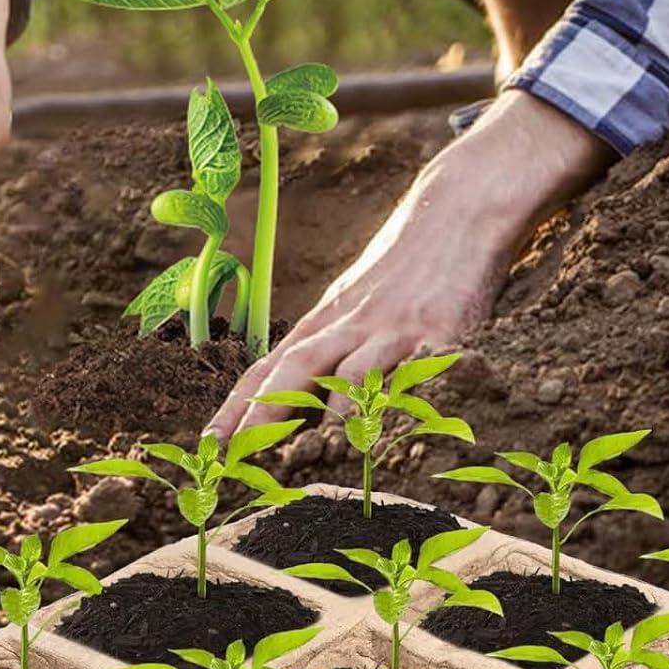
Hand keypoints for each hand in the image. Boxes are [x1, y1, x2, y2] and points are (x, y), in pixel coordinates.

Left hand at [207, 91, 611, 438]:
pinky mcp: (439, 331)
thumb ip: (334, 346)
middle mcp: (350, 322)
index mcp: (326, 319)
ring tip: (306, 460)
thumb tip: (304, 400)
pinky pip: (411, 373)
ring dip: (326, 417)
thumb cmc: (407, 263)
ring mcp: (392, 326)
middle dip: (262, 415)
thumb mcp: (358, 301)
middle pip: (294, 368)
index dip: (237, 406)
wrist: (460, 208)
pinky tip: (385, 436)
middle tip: (236, 458)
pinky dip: (393, 404)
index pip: (268, 365)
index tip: (208, 445)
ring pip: (347, 373)